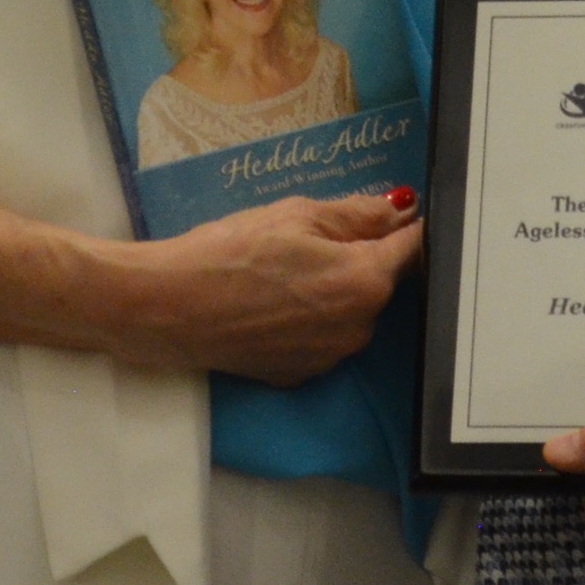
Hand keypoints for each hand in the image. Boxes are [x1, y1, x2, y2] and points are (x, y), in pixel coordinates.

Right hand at [126, 189, 423, 384]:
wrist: (170, 307)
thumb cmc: (231, 251)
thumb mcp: (297, 215)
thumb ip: (359, 214)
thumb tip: (402, 210)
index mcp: (365, 282)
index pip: (414, 248)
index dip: (408, 226)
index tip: (398, 212)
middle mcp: (358, 328)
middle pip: (382, 282)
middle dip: (363, 257)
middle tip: (315, 236)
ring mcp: (330, 358)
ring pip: (352, 311)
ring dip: (337, 289)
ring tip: (287, 268)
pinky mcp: (301, 375)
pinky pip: (324, 337)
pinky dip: (311, 318)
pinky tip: (275, 301)